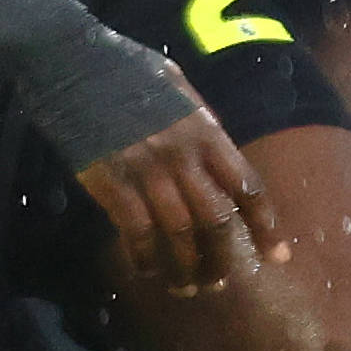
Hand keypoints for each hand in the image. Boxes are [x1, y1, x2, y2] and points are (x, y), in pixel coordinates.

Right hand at [80, 88, 274, 298]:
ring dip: (185, 266)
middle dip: (222, 257)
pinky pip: (136, 230)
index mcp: (207, 133)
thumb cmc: (127, 69)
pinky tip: (146, 270)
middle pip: (217, 220)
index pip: (247, 187)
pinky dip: (143, 255)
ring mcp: (148, 171)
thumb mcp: (178, 89)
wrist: (75, 62)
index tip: (276, 255)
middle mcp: (184, 156)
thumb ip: (199, 123)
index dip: (264, 225)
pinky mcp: (112, 182)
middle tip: (220, 282)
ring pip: (179, 233)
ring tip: (186, 288)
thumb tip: (215, 149)